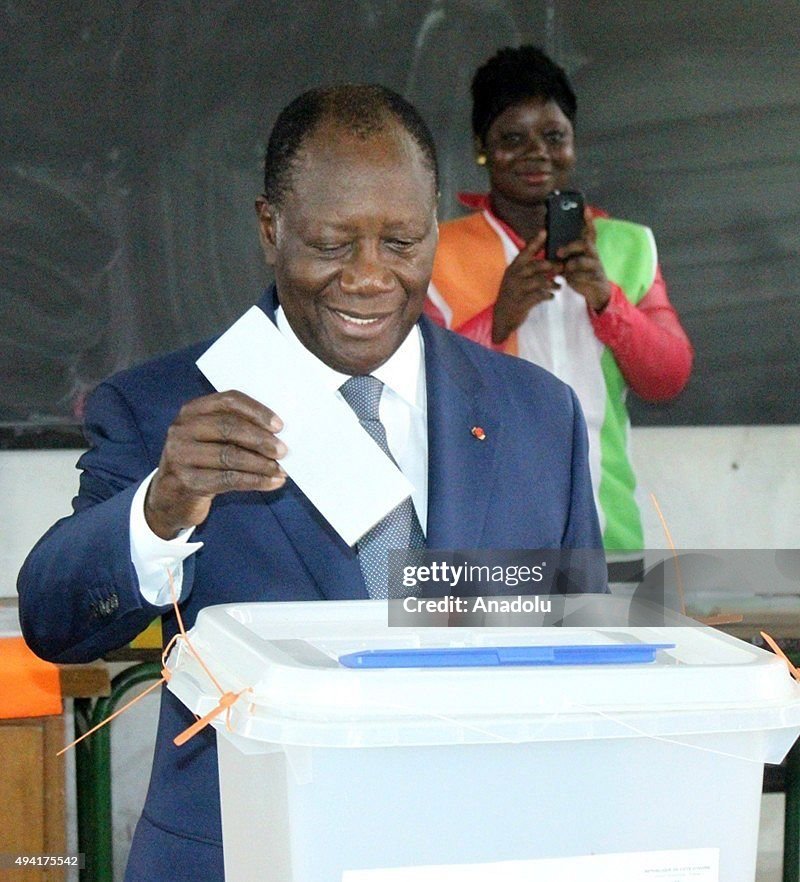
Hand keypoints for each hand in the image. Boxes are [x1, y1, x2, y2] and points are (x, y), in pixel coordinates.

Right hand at [145, 391, 286, 538]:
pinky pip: (228, 479)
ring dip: (261, 464)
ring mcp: (181, 455)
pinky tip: (273, 482)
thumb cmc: (202, 463)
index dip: (256, 411)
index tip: (279, 426)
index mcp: (192, 411)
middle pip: (228, 427)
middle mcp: (182, 429)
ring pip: (229, 455)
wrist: (171, 498)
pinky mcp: (187, 481)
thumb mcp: (211, 440)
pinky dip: (255, 481)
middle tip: (283, 450)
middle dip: (260, 439)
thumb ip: (236, 430)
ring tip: (281, 469)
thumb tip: (277, 434)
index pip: (228, 401)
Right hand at [492, 229, 560, 343]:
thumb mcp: (516, 279)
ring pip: (538, 282)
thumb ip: (528, 270)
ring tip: (559, 286)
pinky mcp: (521, 303)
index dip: (534, 242)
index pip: (524, 253)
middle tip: (562, 267)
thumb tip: (547, 261)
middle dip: (550, 266)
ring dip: (551, 283)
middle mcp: (513, 277)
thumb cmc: (513, 296)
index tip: (545, 231)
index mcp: (513, 269)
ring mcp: (516, 290)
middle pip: (535, 266)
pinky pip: (538, 296)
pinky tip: (551, 296)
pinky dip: (547, 296)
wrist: (503, 317)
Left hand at [555, 208, 610, 311]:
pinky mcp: (597, 278)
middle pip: (586, 244)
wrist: (594, 291)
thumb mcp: (569, 261)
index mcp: (586, 247)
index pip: (589, 231)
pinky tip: (569, 280)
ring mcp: (596, 266)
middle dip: (571, 246)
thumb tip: (545, 242)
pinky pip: (587, 276)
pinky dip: (577, 278)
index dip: (588, 220)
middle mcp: (593, 254)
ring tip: (564, 268)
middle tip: (558, 252)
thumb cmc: (580, 273)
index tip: (585, 208)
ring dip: (574, 263)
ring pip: (587, 260)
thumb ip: (561, 253)